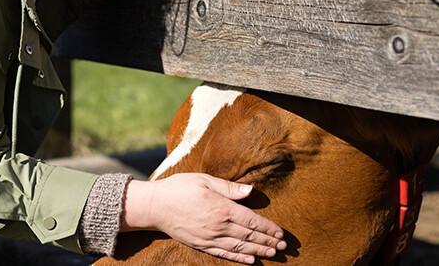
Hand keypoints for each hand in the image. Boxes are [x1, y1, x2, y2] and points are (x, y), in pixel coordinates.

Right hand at [122, 174, 286, 263]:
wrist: (154, 206)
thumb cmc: (180, 188)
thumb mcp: (205, 181)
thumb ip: (229, 188)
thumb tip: (251, 191)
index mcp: (222, 208)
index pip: (251, 221)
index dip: (267, 228)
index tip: (280, 232)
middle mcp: (218, 226)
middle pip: (248, 236)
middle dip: (267, 241)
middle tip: (283, 246)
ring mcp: (209, 238)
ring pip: (239, 247)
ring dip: (258, 251)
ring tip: (273, 254)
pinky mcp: (201, 244)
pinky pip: (224, 253)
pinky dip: (239, 258)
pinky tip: (250, 261)